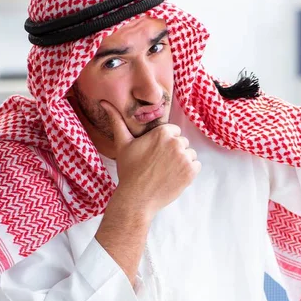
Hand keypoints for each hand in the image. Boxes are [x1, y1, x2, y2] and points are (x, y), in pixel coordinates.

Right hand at [101, 101, 200, 217]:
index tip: (156, 153)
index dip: (165, 142)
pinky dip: (188, 171)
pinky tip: (174, 176)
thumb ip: (117, 121)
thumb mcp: (122, 144)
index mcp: (162, 132)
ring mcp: (185, 157)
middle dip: (173, 151)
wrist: (137, 198)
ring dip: (182, 161)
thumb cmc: (129, 171)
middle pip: (182, 142)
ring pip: (190, 154)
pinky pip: (196, 165)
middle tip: (159, 164)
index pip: (173, 131)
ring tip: (166, 171)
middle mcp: (176, 142)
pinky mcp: (191, 172)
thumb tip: (104, 102)